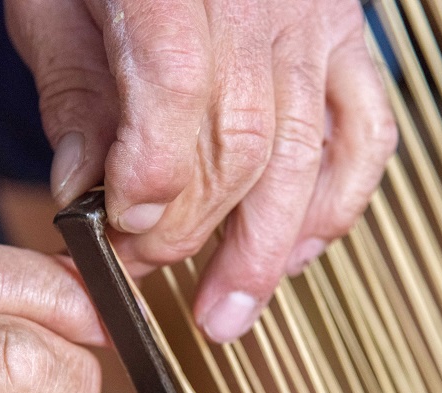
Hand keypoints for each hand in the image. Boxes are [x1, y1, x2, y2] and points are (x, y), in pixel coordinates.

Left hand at [5, 0, 396, 342]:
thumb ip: (74, 92)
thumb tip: (81, 190)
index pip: (177, 94)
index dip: (153, 178)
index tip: (119, 230)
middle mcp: (260, 4)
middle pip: (243, 143)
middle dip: (194, 228)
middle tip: (148, 270)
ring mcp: (315, 23)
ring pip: (307, 155)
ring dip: (267, 248)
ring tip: (229, 312)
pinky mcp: (347, 40)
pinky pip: (368, 131)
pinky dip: (339, 201)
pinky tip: (302, 251)